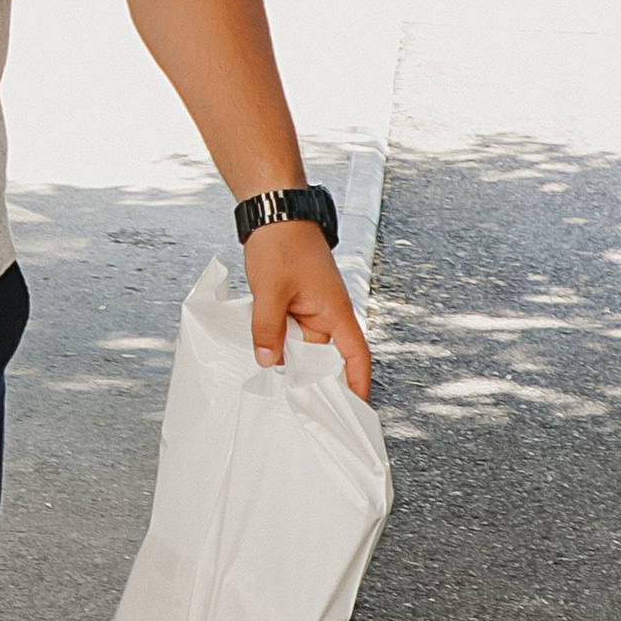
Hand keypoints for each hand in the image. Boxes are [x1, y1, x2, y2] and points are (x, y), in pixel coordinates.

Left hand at [245, 221, 371, 399]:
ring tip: (274, 384)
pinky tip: (263, 353)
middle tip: (296, 405)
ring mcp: (312, 306)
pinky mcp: (297, 300)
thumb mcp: (270, 291)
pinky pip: (292, 330)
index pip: (356, 355)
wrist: (274, 211)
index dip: (358, 383)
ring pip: (304, 343)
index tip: (356, 408)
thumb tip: (268, 361)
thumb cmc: (282, 243)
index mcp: (336, 310)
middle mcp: (329, 311)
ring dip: (290, 358)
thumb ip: (268, 329)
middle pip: (325, 355)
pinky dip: (280, 341)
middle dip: (312, 378)